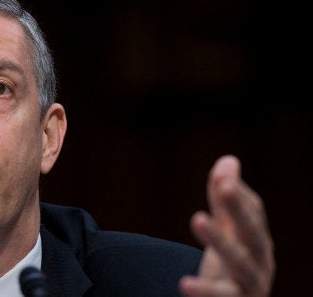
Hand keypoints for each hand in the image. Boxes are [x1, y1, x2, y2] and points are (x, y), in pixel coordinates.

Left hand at [179, 155, 274, 295]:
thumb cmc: (233, 266)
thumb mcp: (228, 232)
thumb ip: (224, 200)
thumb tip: (228, 160)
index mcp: (258, 241)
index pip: (254, 214)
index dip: (239, 195)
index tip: (222, 177)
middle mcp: (260, 262)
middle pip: (253, 233)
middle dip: (239, 209)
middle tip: (223, 187)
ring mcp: (251, 285)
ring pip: (240, 262)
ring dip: (219, 239)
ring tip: (197, 218)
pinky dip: (203, 291)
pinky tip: (183, 284)